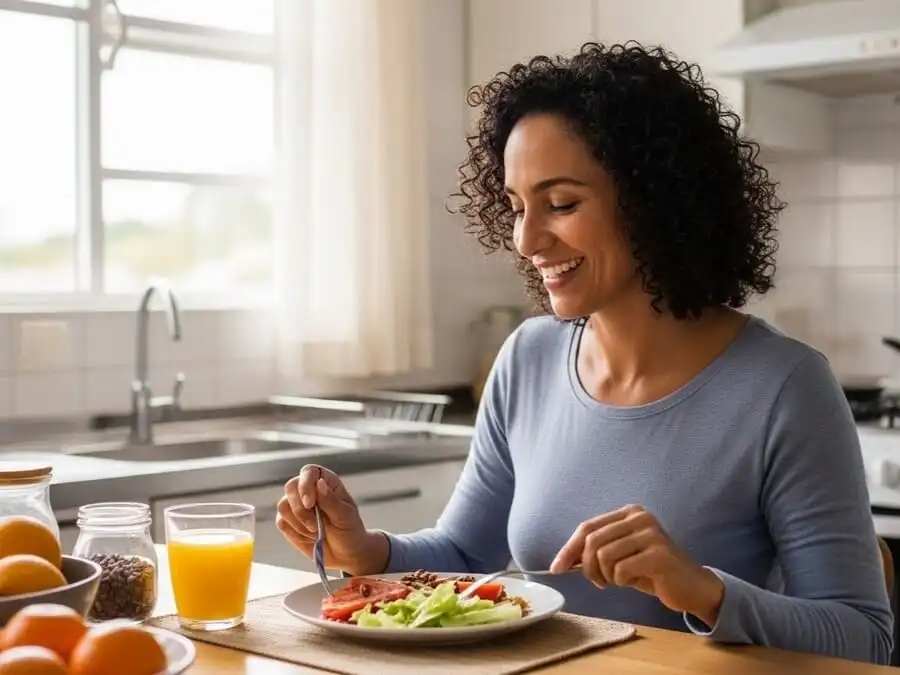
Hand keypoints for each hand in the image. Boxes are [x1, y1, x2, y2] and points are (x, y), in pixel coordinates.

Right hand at [276, 464, 388, 575]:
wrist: (345, 554)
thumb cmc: (350, 530)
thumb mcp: (345, 516)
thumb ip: (331, 501)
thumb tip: (319, 483)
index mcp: (326, 482)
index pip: (309, 472)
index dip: (305, 485)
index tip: (310, 504)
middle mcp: (309, 490)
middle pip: (290, 487)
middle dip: (300, 509)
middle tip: (315, 526)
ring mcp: (296, 505)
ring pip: (283, 506)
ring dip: (299, 523)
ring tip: (317, 532)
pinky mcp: (288, 521)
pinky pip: (281, 523)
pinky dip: (295, 533)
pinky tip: (310, 537)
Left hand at [551, 504, 724, 626]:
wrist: (690, 587)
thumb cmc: (651, 571)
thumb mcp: (620, 556)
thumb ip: (596, 551)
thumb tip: (561, 562)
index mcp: (628, 512)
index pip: (587, 527)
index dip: (569, 549)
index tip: (556, 568)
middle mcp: (640, 517)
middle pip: (592, 541)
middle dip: (588, 567)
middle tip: (599, 582)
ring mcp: (651, 533)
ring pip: (604, 556)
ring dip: (606, 576)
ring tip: (619, 581)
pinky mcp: (659, 554)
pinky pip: (621, 570)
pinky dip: (621, 581)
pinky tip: (634, 582)